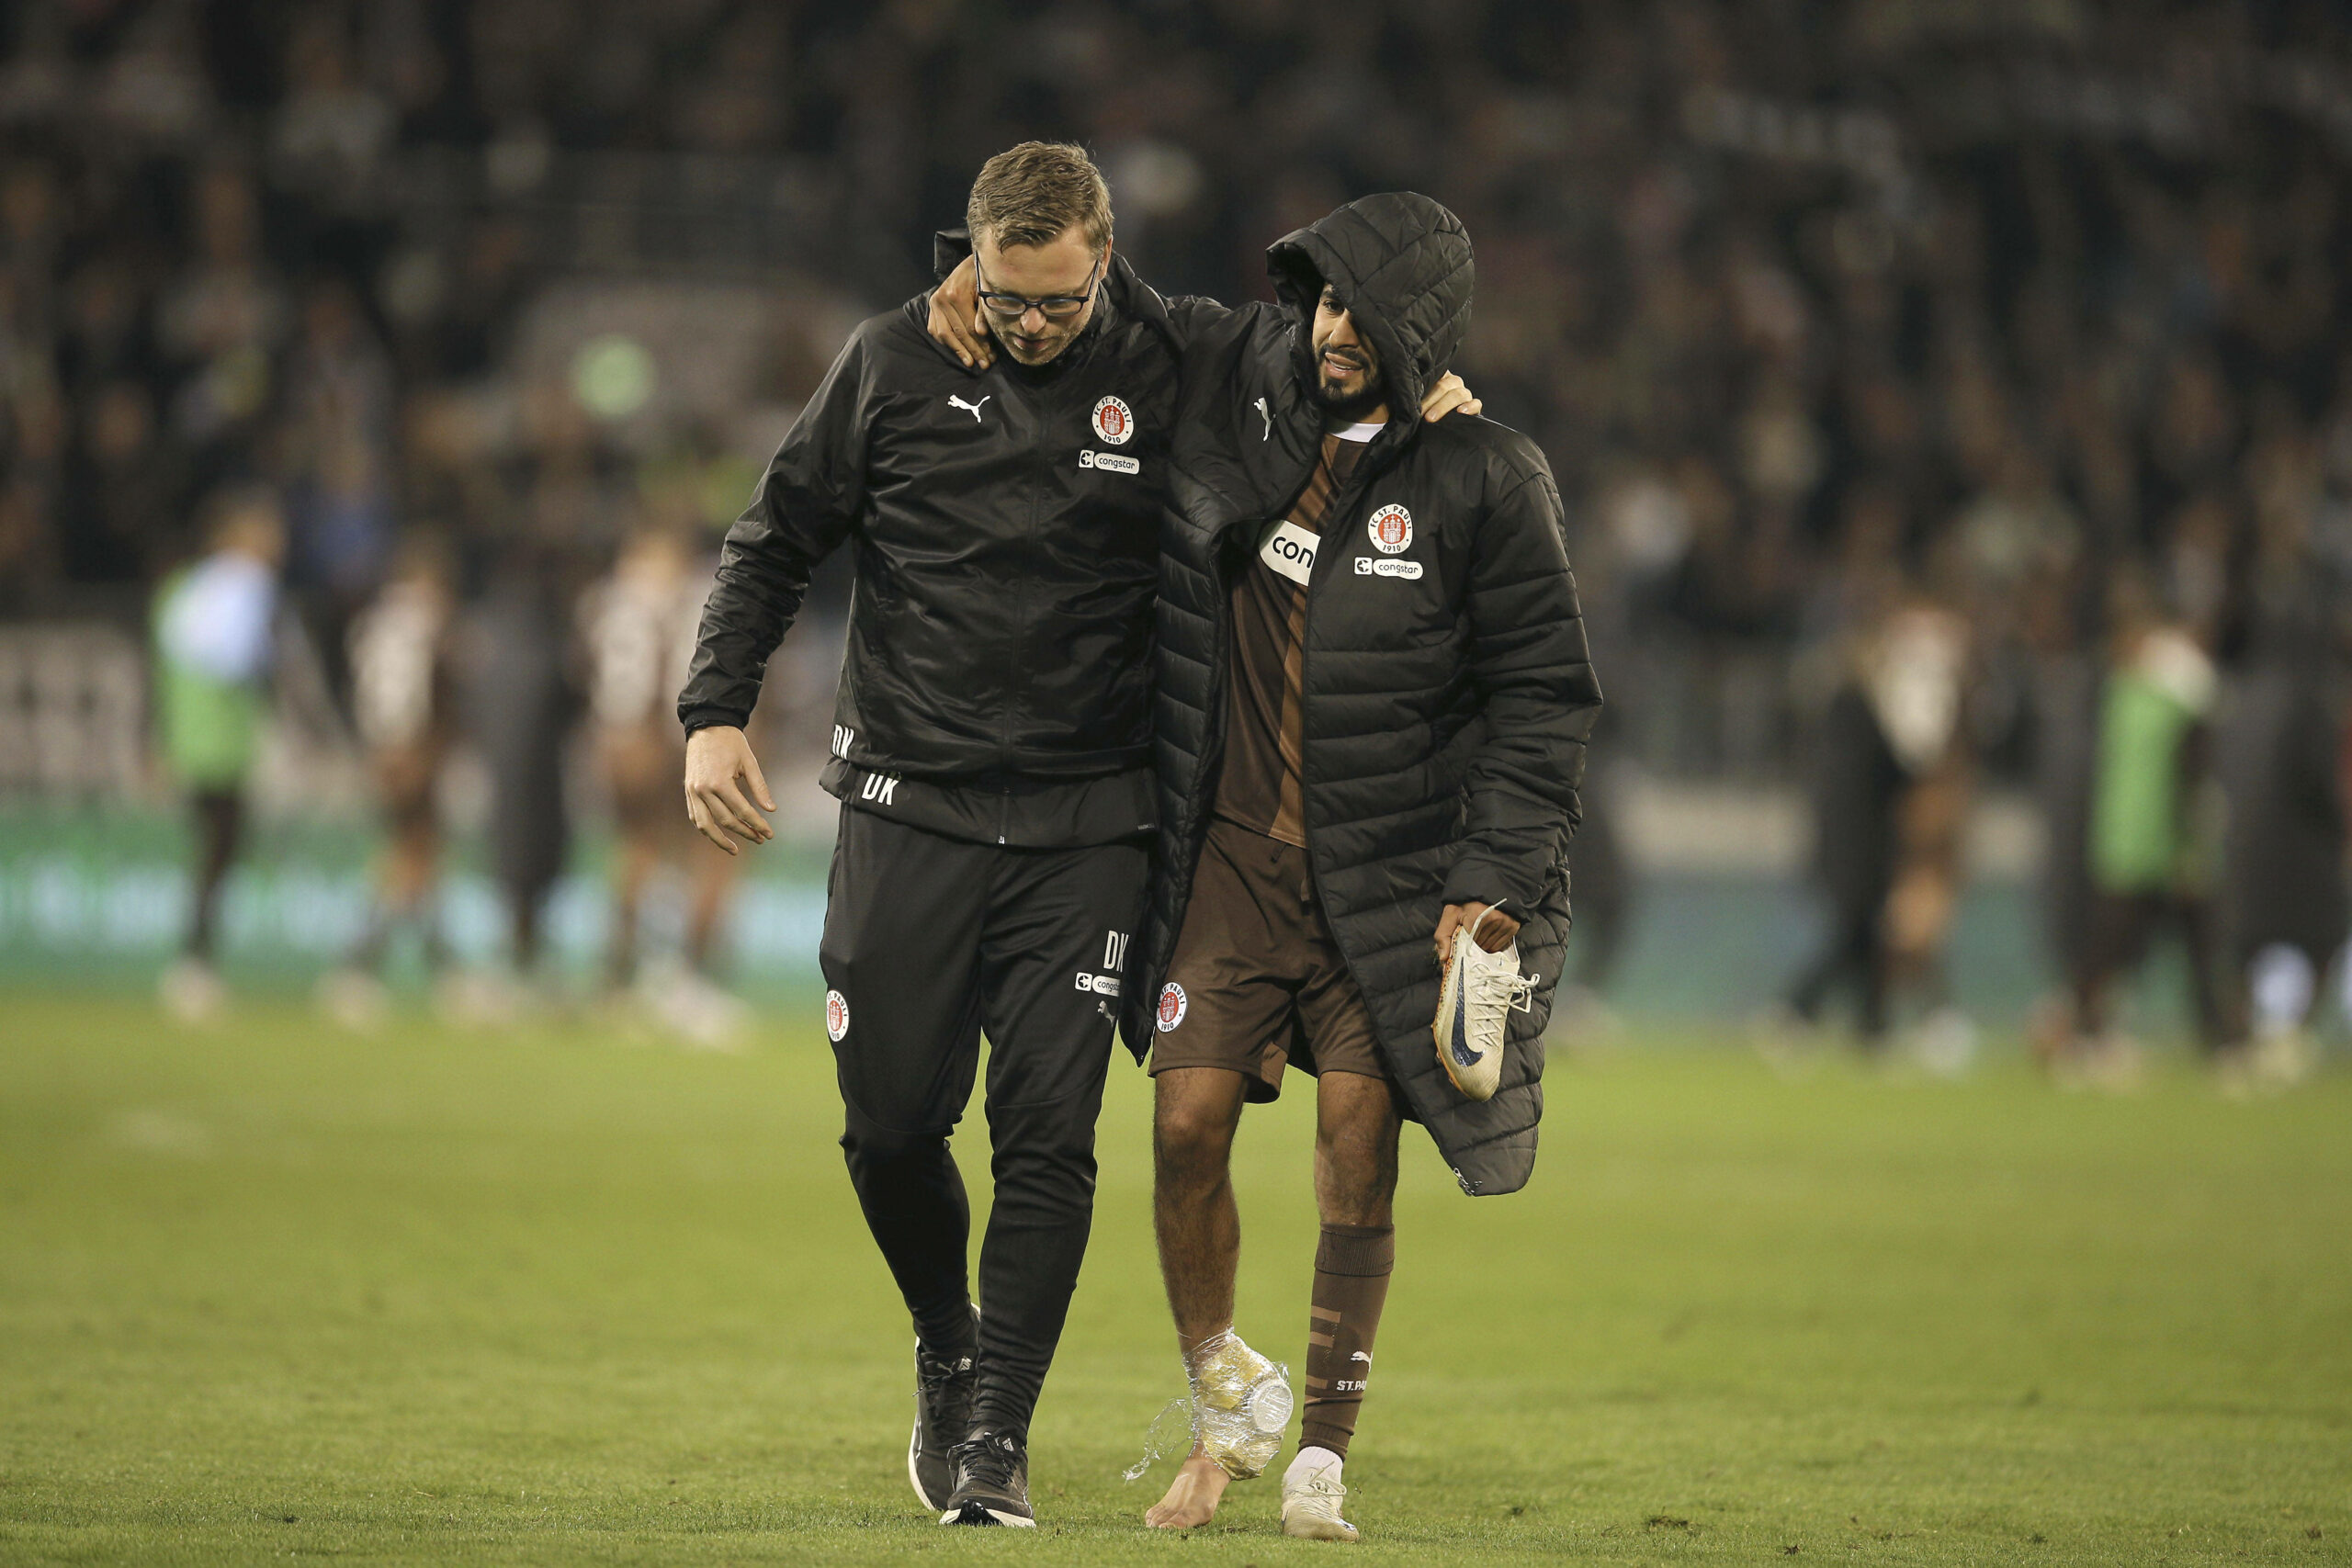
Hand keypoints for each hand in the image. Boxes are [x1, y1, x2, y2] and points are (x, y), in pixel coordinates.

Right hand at [683, 725, 774, 854]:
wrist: (707, 726)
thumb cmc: (731, 742)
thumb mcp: (750, 762)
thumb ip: (760, 787)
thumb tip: (771, 810)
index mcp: (720, 782)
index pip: (742, 811)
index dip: (757, 824)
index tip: (769, 833)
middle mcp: (704, 789)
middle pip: (726, 820)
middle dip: (745, 832)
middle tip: (761, 839)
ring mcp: (693, 791)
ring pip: (705, 825)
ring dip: (720, 840)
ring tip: (735, 849)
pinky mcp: (688, 791)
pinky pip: (695, 816)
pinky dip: (705, 828)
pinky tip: (718, 835)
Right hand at [926, 256, 993, 369]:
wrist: (968, 263)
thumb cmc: (981, 276)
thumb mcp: (986, 291)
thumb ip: (983, 313)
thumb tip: (981, 334)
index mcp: (956, 295)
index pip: (969, 327)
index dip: (981, 344)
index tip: (992, 357)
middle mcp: (941, 300)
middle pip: (958, 333)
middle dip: (973, 351)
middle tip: (985, 364)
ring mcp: (934, 304)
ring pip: (944, 334)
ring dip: (958, 351)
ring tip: (971, 363)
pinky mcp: (931, 307)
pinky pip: (936, 330)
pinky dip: (946, 342)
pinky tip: (958, 351)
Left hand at [1418, 370, 1480, 422]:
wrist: (1434, 424)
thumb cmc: (1423, 411)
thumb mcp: (1417, 401)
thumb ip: (1414, 397)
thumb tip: (1407, 400)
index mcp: (1439, 376)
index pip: (1435, 376)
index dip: (1424, 388)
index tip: (1414, 402)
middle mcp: (1453, 382)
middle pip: (1444, 386)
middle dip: (1431, 402)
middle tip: (1421, 415)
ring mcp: (1464, 393)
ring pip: (1459, 394)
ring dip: (1444, 406)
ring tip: (1432, 418)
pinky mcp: (1473, 406)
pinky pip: (1476, 403)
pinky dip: (1470, 407)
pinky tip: (1460, 412)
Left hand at [1433, 901, 1518, 968]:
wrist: (1487, 886)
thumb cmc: (1467, 901)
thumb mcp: (1450, 913)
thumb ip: (1443, 935)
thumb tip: (1443, 958)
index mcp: (1476, 916)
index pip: (1468, 945)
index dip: (1462, 947)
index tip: (1460, 945)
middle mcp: (1494, 919)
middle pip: (1479, 947)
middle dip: (1472, 945)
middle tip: (1469, 934)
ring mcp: (1505, 922)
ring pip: (1490, 948)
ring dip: (1483, 945)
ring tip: (1479, 932)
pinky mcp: (1513, 926)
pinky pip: (1501, 946)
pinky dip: (1493, 943)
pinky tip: (1489, 933)